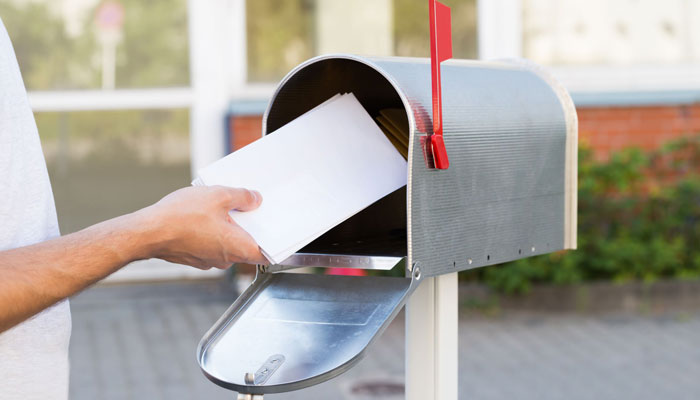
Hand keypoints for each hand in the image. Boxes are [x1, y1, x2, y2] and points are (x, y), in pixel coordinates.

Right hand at [138, 186, 266, 268]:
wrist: (147, 232)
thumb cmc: (181, 217)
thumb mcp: (218, 195)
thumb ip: (242, 197)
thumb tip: (255, 199)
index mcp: (238, 248)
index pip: (267, 253)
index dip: (274, 243)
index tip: (278, 232)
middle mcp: (226, 260)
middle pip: (246, 244)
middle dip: (247, 226)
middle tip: (245, 207)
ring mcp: (209, 261)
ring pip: (226, 244)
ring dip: (227, 227)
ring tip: (217, 207)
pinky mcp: (194, 257)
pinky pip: (210, 244)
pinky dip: (211, 232)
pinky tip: (201, 216)